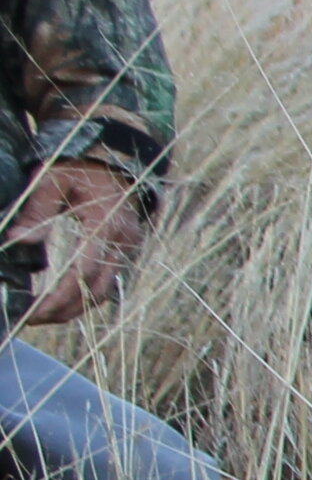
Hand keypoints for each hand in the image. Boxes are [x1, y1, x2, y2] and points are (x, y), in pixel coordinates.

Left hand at [3, 159, 144, 329]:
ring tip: (45, 315)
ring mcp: (128, 249)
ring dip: (75, 309)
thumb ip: (36, 211)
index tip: (33, 310)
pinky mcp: (126, 253)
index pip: (83, 271)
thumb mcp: (51, 180)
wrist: (112, 160)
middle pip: (95, 291)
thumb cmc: (78, 168)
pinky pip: (107, 285)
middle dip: (64, 310)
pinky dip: (85, 298)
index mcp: (105, 223)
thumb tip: (16, 241)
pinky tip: (64, 302)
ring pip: (104, 294)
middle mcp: (123, 241)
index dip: (59, 296)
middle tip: (32, 319)